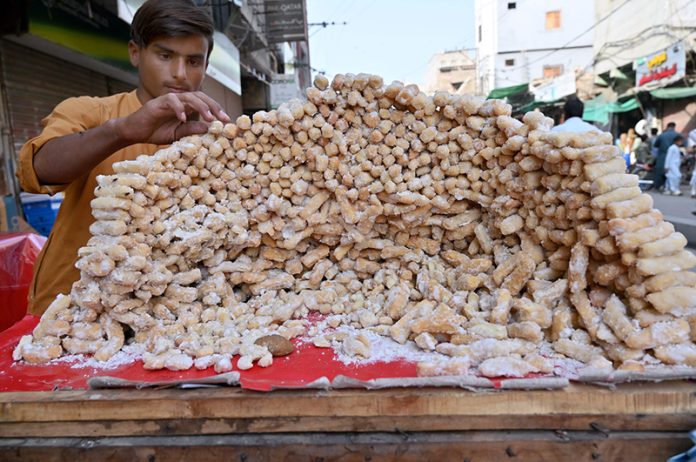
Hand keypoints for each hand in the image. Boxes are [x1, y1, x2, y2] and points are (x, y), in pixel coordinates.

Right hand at [114, 92, 230, 144]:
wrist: (135, 132)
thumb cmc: (156, 131)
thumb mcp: (178, 134)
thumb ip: (192, 130)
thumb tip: (208, 129)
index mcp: (186, 107)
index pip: (205, 104)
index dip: (216, 110)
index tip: (227, 121)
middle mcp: (180, 101)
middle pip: (200, 96)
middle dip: (213, 106)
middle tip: (223, 118)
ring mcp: (169, 100)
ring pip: (188, 97)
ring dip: (200, 106)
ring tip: (208, 117)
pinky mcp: (158, 103)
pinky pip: (171, 101)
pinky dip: (178, 109)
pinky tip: (183, 118)